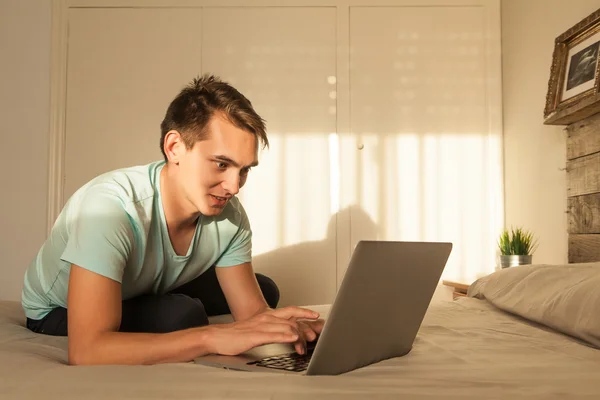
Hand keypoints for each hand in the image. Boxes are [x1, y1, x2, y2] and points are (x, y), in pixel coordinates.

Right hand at [204, 306, 320, 355]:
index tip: (316, 317)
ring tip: (309, 339)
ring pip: (285, 327)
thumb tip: (289, 333)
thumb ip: (274, 329)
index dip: (305, 313)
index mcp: (268, 315)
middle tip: (316, 334)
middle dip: (306, 325)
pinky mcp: (255, 336)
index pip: (291, 311)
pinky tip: (292, 339)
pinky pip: (273, 335)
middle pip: (292, 318)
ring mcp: (261, 326)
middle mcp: (266, 318)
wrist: (218, 336)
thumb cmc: (238, 334)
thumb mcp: (260, 329)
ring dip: (299, 334)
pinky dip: (285, 336)